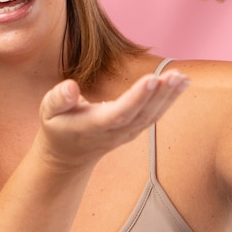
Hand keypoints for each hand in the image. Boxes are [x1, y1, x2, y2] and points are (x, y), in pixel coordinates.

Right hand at [37, 71, 189, 170]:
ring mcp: (127, 133)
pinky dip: (169, 99)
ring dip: (169, 97)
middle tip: (175, 75)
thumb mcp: (48, 110)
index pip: (120, 112)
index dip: (137, 97)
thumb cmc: (57, 126)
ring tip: (183, 77)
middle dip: (160, 95)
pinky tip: (180, 83)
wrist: (67, 156)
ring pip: (152, 115)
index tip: (152, 79)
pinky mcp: (134, 128)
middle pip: (142, 114)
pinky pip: (154, 114)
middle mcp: (115, 132)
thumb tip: (70, 87)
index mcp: (94, 126)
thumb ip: (58, 98)